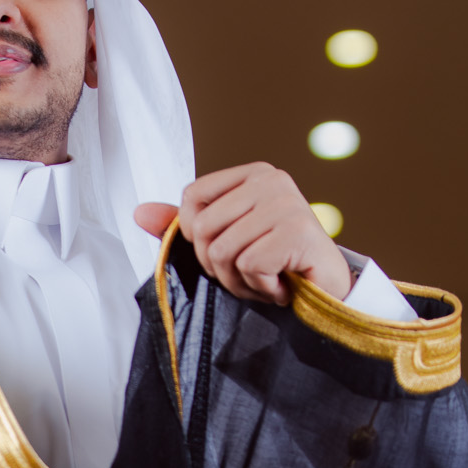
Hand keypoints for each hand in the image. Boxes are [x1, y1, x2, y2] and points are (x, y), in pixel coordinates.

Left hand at [135, 163, 351, 304]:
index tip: (226, 249)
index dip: (196, 235)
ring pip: (223, 251)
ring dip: (240, 282)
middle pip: (203, 230)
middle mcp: (271, 181)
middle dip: (219, 266)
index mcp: (253, 175)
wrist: (328, 292)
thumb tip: (139, 213)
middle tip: (249, 272)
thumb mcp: (228, 242)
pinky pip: (249, 266)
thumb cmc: (277, 265)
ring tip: (266, 280)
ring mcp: (287, 203)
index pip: (191, 197)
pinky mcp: (297, 231)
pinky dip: (261, 288)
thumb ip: (187, 226)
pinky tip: (282, 285)